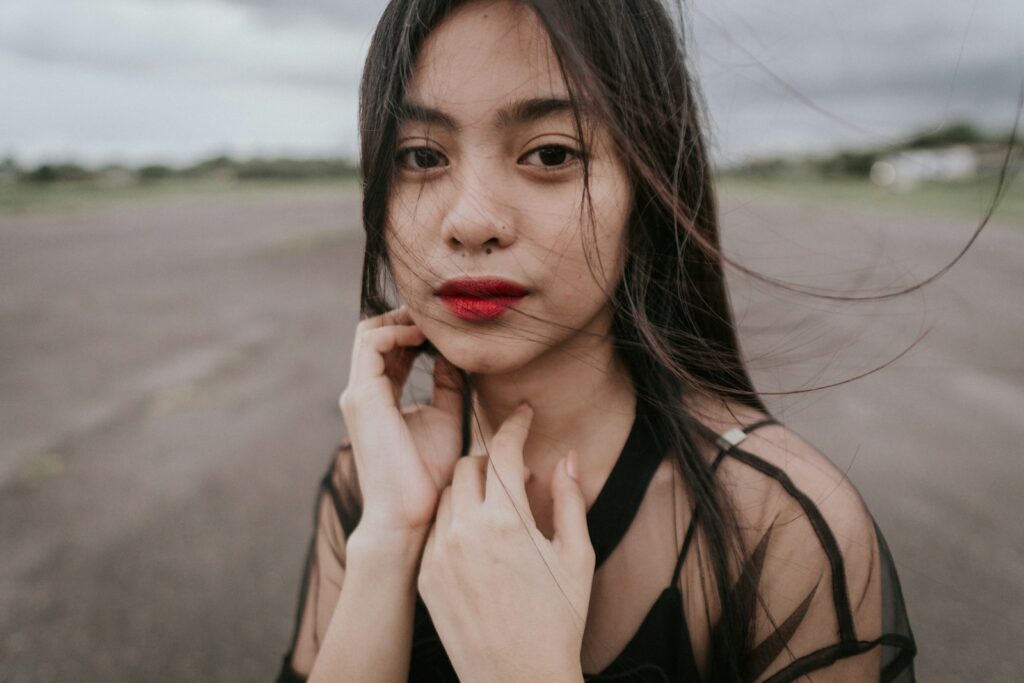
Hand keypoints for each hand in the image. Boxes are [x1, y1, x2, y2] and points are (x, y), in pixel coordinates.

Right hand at [339, 305, 466, 540]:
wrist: (409, 513)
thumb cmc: (428, 475)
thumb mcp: (446, 417)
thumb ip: (447, 385)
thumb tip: (455, 355)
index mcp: (379, 397)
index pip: (389, 348)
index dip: (415, 329)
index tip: (447, 327)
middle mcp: (363, 392)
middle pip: (375, 334)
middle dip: (407, 317)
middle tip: (441, 316)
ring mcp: (359, 394)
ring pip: (369, 333)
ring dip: (403, 320)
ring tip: (436, 322)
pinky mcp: (362, 397)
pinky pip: (372, 345)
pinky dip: (398, 331)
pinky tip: (427, 338)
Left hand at [417, 403, 593, 681]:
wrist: (518, 678)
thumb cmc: (558, 619)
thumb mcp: (576, 557)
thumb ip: (570, 500)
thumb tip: (567, 458)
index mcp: (509, 521)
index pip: (504, 451)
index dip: (515, 426)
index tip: (524, 416)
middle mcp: (467, 530)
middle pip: (469, 465)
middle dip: (493, 460)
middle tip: (515, 473)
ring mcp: (440, 554)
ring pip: (447, 494)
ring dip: (471, 488)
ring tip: (498, 508)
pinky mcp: (426, 576)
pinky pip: (435, 528)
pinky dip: (455, 519)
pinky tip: (478, 538)